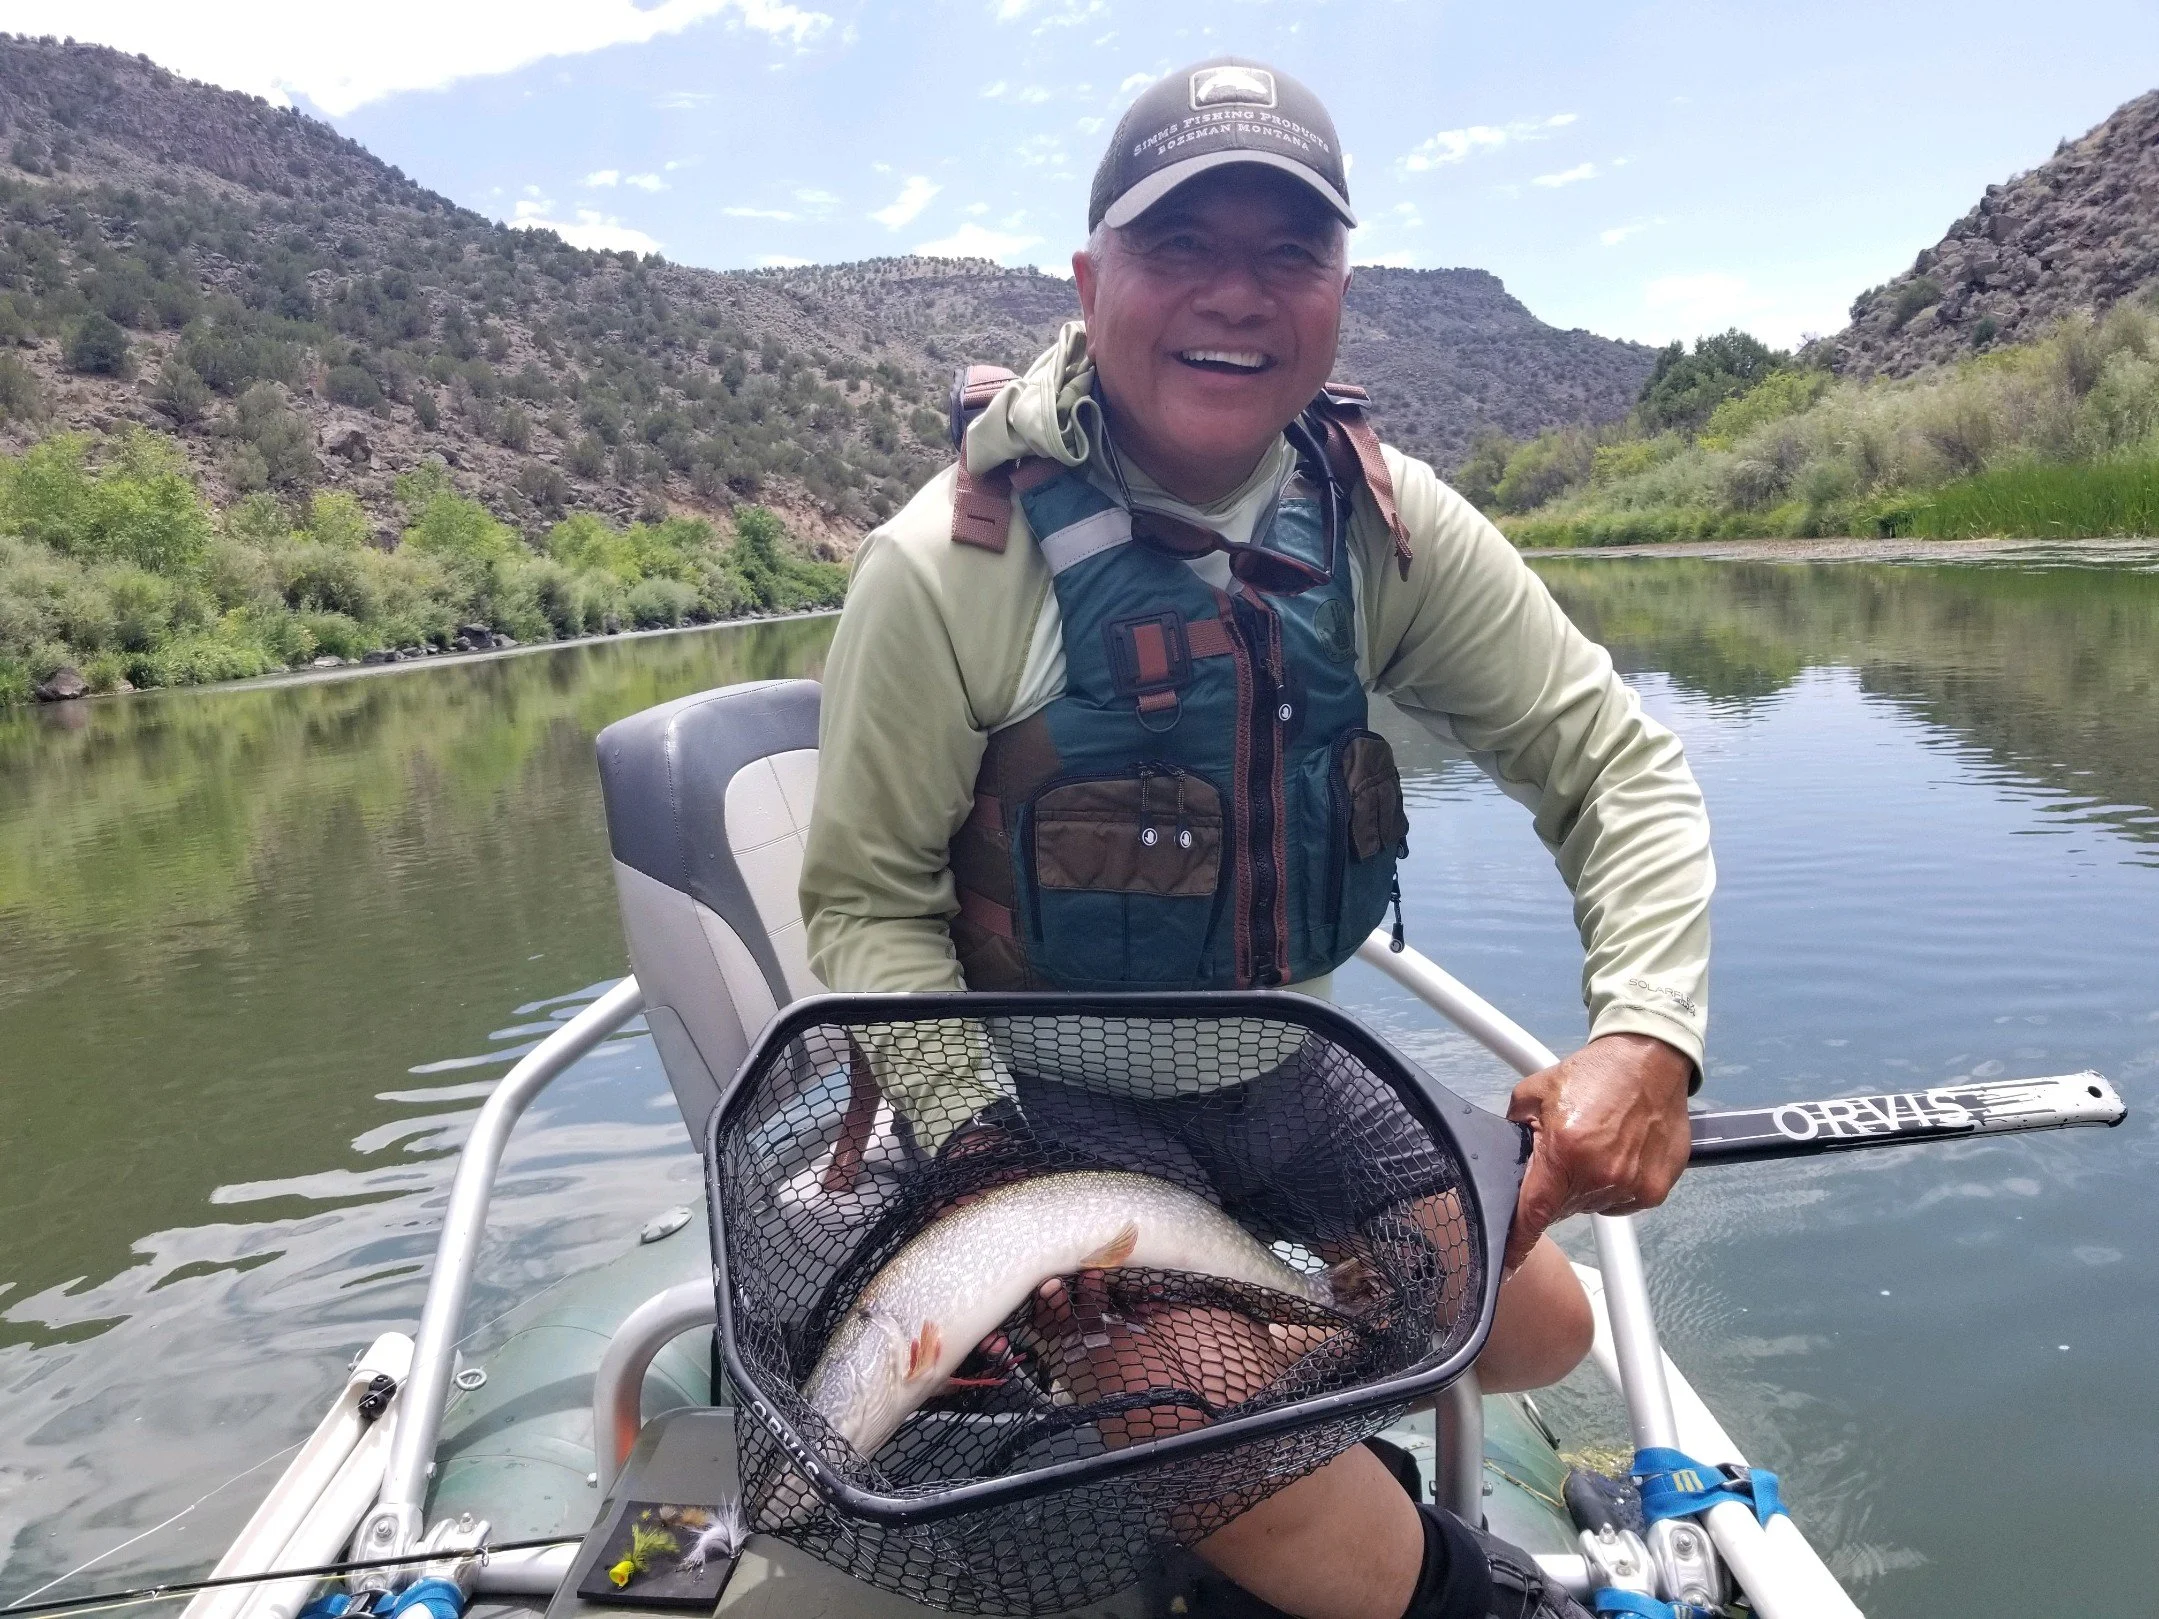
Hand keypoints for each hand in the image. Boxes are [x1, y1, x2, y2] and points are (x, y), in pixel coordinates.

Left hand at [1503, 1033, 1693, 1270]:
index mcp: (1565, 1152)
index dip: (1516, 1242)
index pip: (1533, 1213)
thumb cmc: (1594, 1073)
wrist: (1649, 1061)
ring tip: (1593, 1148)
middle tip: (1562, 1157)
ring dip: (1585, 1188)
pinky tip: (1615, 1155)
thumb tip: (1502, 1160)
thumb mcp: (1534, 1093)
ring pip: (1590, 1207)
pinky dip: (1612, 1187)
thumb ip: (1513, 1131)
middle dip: (1553, 1190)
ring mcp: (1631, 1186)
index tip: (1505, 1265)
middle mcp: (1601, 1175)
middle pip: (1561, 1210)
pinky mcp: (1654, 1190)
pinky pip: (1620, 1203)